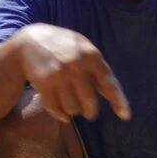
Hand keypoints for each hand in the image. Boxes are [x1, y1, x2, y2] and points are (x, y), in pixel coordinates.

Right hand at [15, 25, 130, 122]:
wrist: (31, 41)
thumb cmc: (64, 47)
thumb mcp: (84, 49)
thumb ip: (98, 70)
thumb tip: (113, 97)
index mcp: (91, 55)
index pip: (108, 82)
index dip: (118, 101)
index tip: (126, 116)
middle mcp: (76, 65)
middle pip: (89, 103)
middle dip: (90, 112)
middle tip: (89, 112)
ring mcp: (59, 75)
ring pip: (72, 108)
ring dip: (73, 111)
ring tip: (70, 102)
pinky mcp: (44, 84)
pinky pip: (55, 109)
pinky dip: (59, 114)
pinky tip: (61, 111)